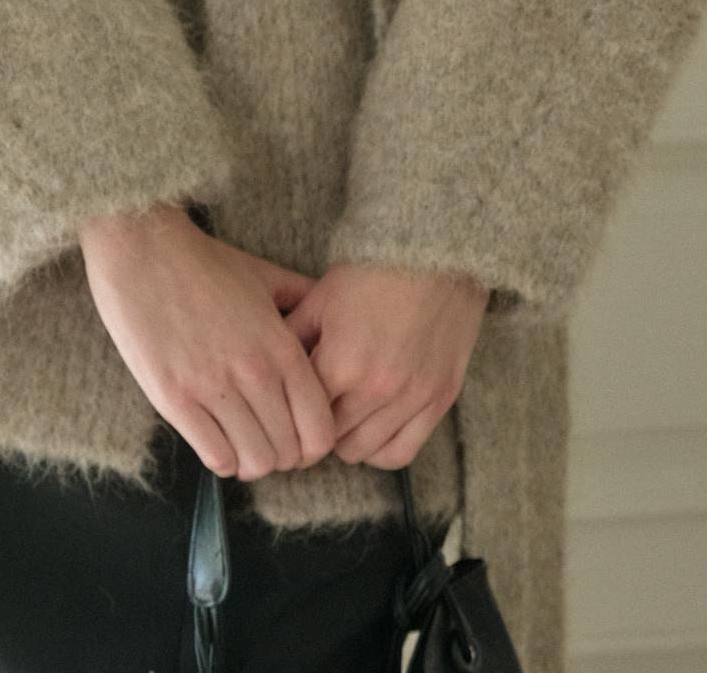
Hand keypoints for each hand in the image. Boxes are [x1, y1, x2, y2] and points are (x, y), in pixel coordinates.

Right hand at [79, 203, 338, 480]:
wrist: (143, 250)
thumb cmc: (204, 263)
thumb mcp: (264, 275)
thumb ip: (301, 299)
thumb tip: (327, 318)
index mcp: (281, 346)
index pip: (320, 427)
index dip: (316, 444)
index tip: (301, 438)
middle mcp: (254, 372)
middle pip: (289, 452)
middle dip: (284, 455)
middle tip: (270, 441)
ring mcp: (213, 388)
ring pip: (254, 462)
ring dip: (252, 460)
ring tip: (243, 442)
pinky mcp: (175, 400)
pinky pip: (215, 458)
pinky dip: (222, 459)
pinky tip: (216, 439)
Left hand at [281, 261, 489, 471]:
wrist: (436, 253)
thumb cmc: (374, 270)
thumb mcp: (322, 297)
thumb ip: (293, 337)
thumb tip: (267, 365)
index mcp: (340, 362)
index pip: (302, 415)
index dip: (290, 415)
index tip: (285, 414)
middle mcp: (376, 389)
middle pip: (330, 440)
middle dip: (315, 430)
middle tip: (311, 417)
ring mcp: (411, 398)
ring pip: (362, 452)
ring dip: (346, 440)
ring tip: (341, 419)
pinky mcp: (439, 400)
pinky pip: (402, 452)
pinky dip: (381, 450)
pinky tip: (371, 431)